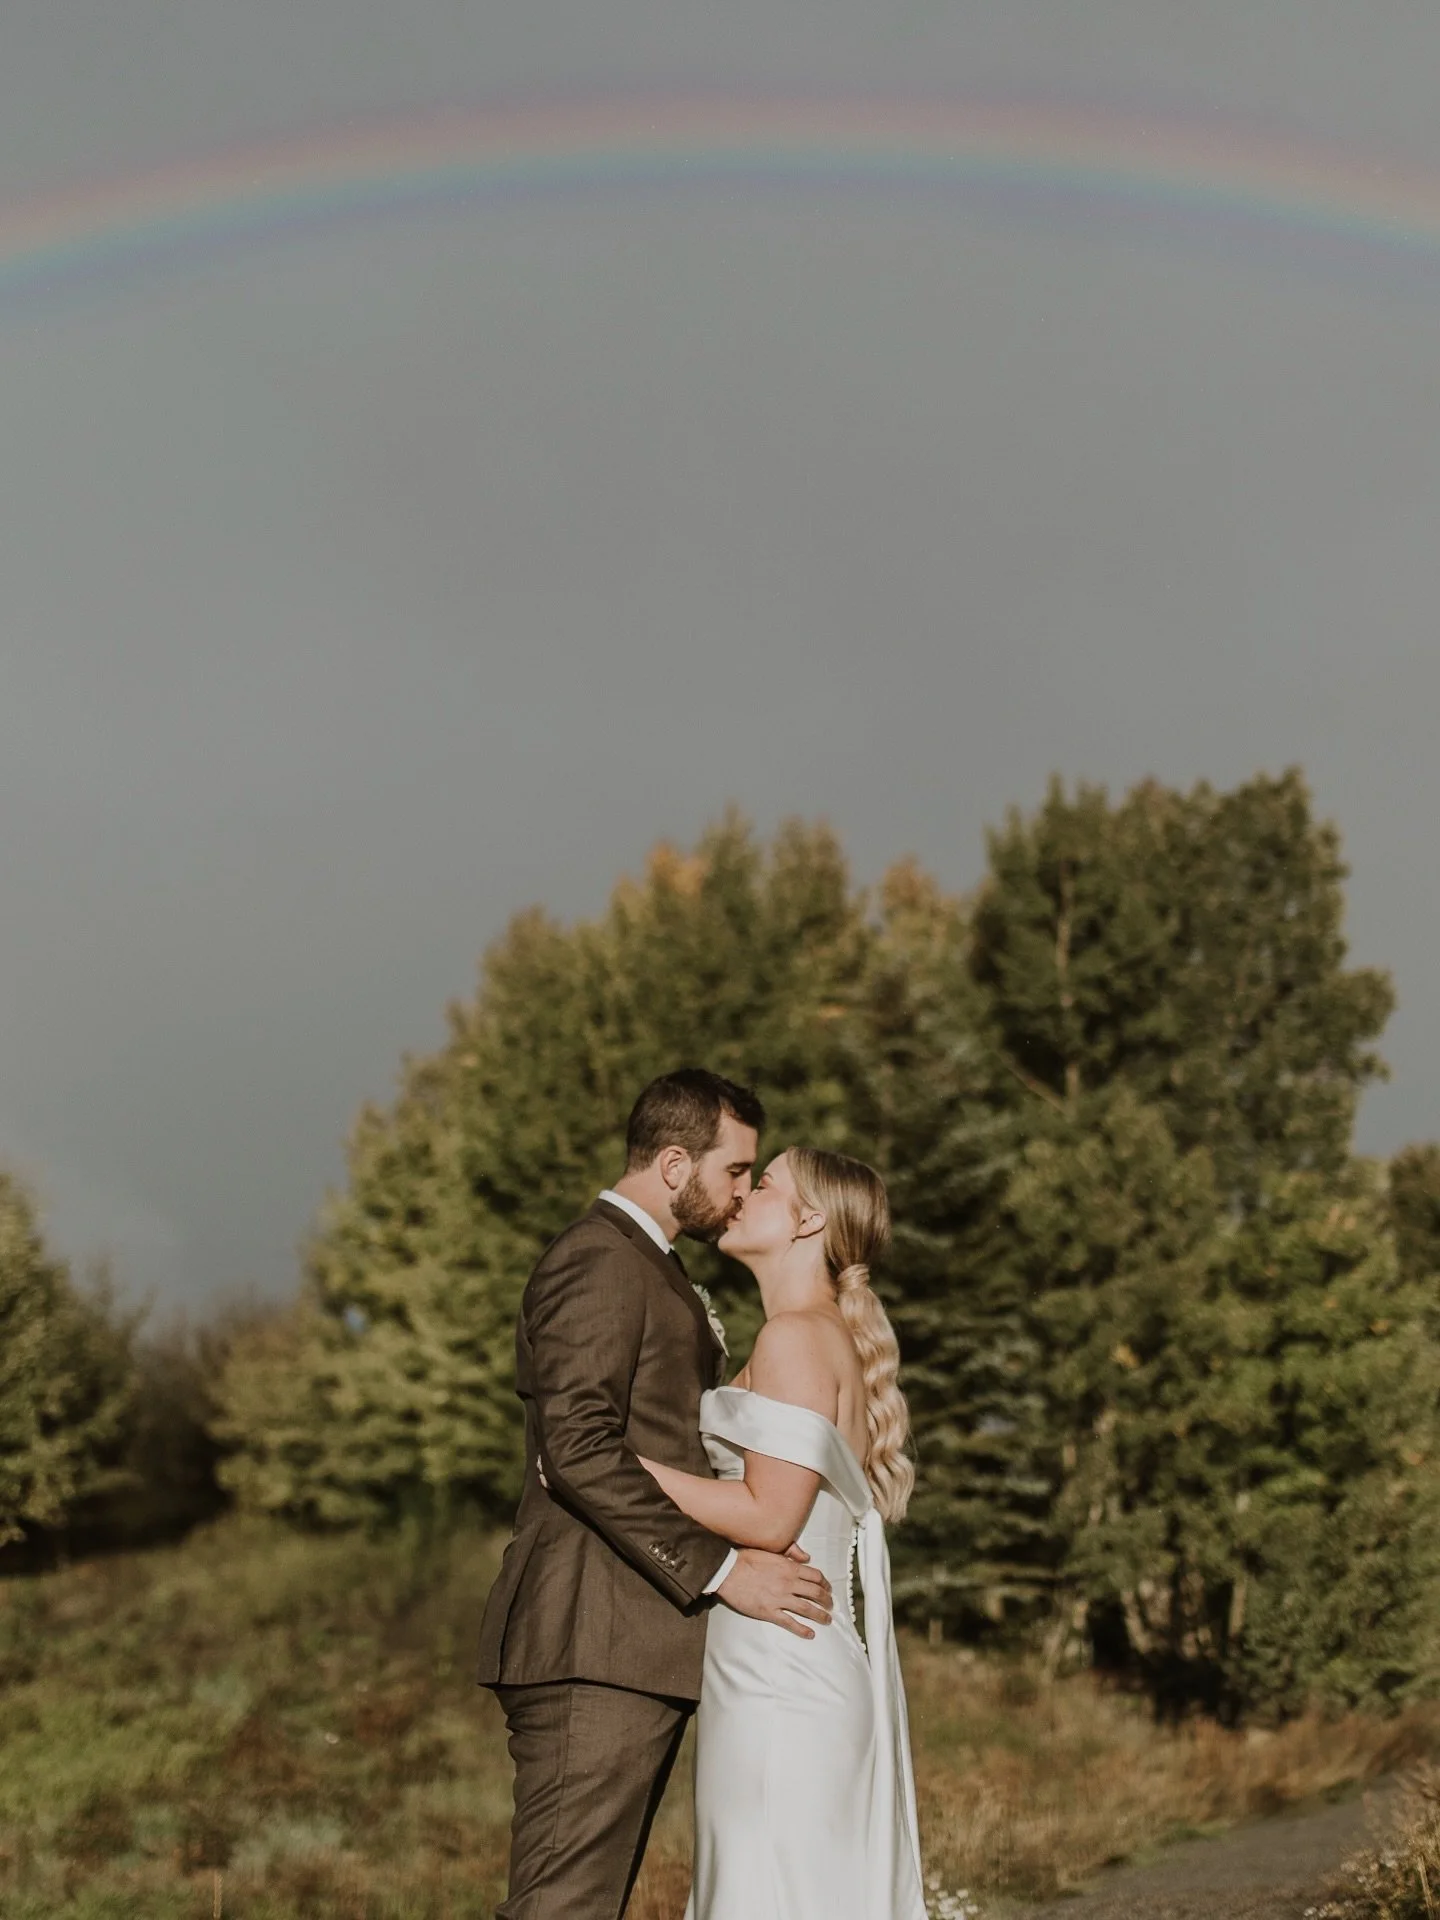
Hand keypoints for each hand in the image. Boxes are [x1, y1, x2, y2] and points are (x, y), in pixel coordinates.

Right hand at [715, 1546, 832, 1637]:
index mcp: (789, 1568)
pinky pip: (790, 1622)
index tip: (828, 1588)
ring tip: (827, 1620)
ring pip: (807, 1609)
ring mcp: (779, 1598)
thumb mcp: (770, 1551)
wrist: (728, 1572)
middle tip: (830, 1605)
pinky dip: (802, 1629)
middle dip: (826, 1600)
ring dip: (820, 1615)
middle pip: (815, 1593)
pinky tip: (810, 1634)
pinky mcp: (769, 1612)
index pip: (815, 1576)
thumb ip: (790, 1553)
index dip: (825, 1583)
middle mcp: (788, 1583)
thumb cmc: (747, 1559)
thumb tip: (806, 1557)